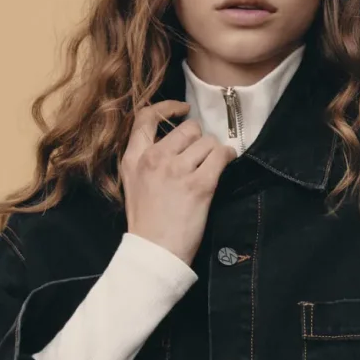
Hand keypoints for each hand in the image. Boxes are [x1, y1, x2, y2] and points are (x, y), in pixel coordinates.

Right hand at [121, 99, 232, 263]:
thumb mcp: (133, 185)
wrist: (154, 253)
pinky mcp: (200, 185)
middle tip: (199, 157)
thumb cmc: (147, 224)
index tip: (183, 110)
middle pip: (187, 129)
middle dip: (198, 140)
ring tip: (209, 168)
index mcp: (134, 158)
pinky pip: (221, 156)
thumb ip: (146, 159)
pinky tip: (225, 165)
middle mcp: (154, 158)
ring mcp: (177, 170)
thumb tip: (173, 140)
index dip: (168, 107)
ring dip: (212, 152)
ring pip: (207, 141)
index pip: (147, 117)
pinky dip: (226, 157)